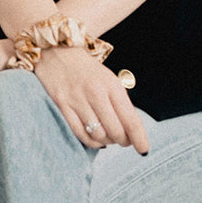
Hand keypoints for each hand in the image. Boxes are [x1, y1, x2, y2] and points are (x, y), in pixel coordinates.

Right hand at [35, 47, 150, 154]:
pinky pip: (79, 133)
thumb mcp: (109, 79)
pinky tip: (96, 139)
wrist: (57, 52)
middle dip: (123, 141)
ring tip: (109, 138)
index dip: (139, 138)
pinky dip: (90, 142)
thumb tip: (130, 129)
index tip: (144, 149)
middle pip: (115, 131)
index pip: (130, 119)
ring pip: (98, 135)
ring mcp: (77, 100)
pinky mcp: (62, 106)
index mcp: (112, 85)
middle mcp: (96, 93)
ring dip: (107, 141)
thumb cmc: (87, 70)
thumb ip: (120, 102)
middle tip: (124, 141)